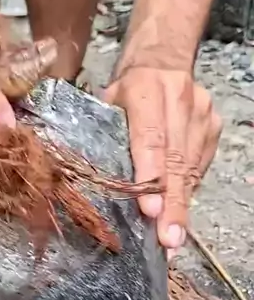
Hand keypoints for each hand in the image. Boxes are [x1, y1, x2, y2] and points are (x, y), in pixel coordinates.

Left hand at [104, 67, 221, 248]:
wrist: (163, 58)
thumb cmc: (125, 89)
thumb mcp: (105, 102)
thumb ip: (101, 135)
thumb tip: (87, 184)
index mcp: (144, 88)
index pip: (150, 138)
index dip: (151, 176)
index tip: (151, 211)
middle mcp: (178, 98)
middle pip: (175, 160)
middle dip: (172, 205)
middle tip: (167, 241)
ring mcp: (201, 112)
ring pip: (191, 168)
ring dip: (181, 207)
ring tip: (172, 240)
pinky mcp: (213, 125)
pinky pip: (200, 167)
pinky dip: (188, 192)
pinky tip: (178, 215)